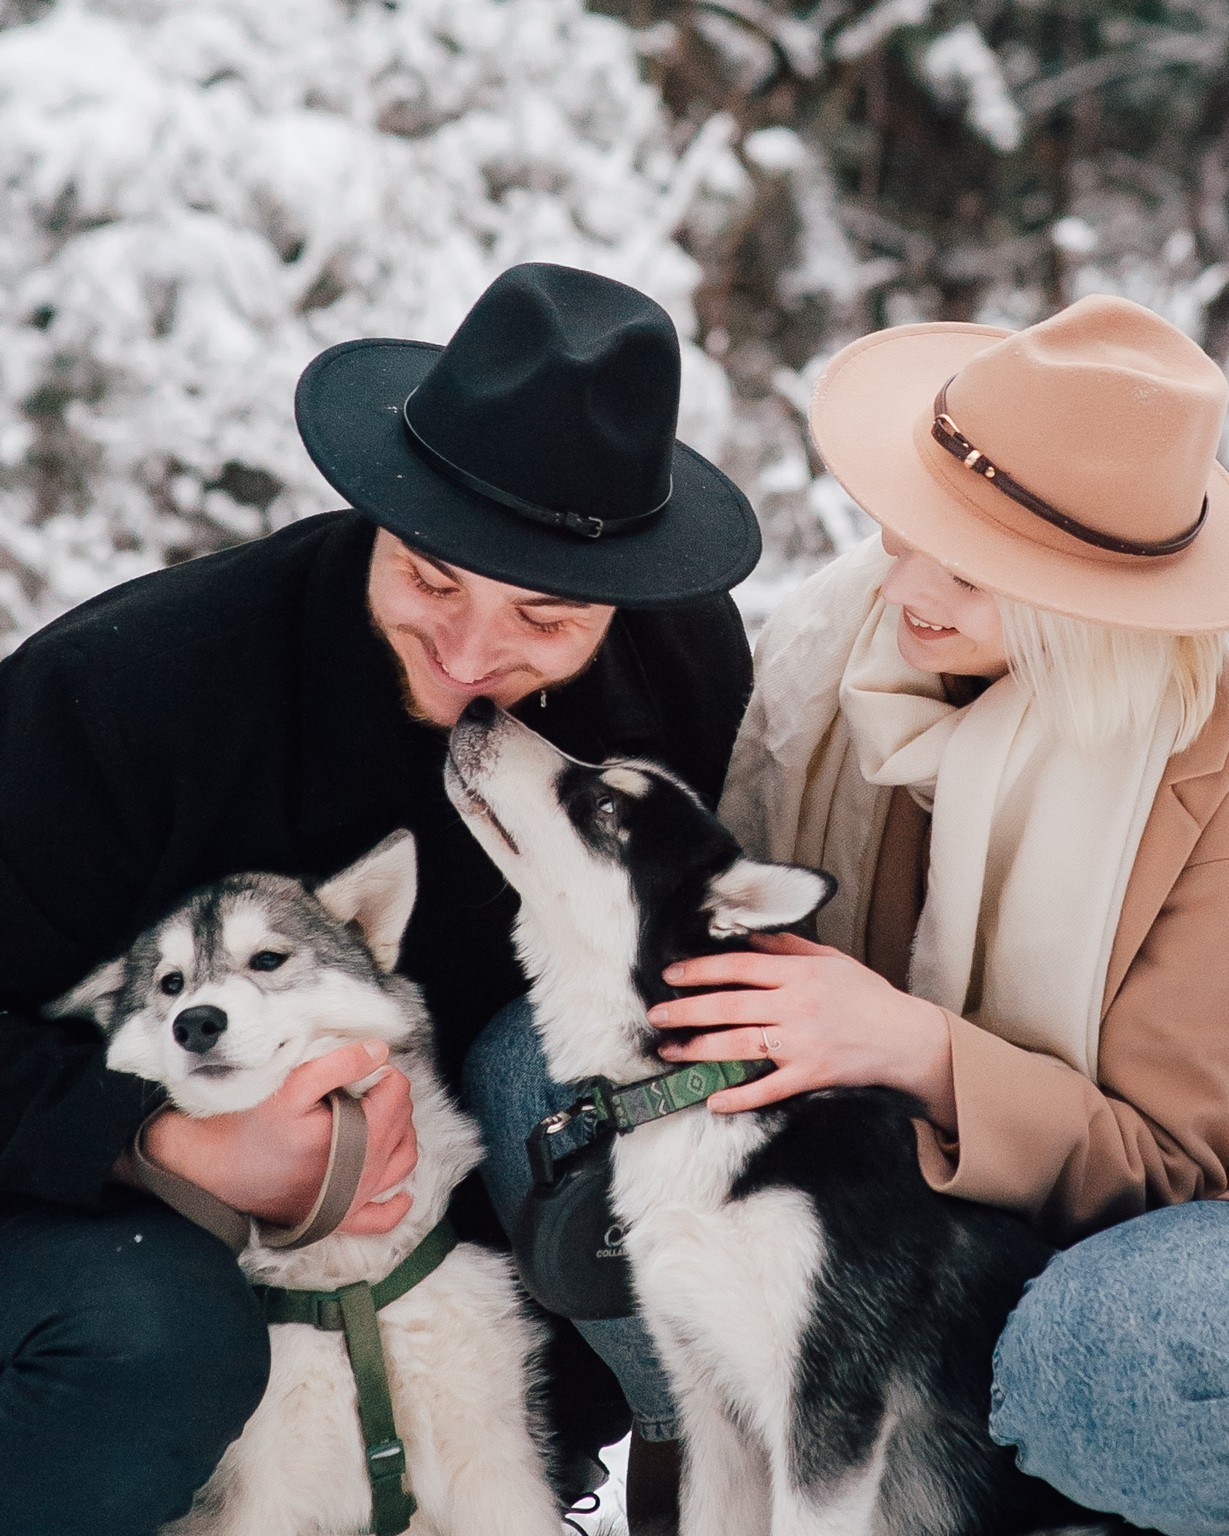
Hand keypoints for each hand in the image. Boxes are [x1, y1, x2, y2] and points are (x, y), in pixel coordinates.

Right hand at [140, 1041, 418, 1234]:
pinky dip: (396, 1202)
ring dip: (400, 1138)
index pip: (396, 1097)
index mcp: (353, 1142)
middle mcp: (360, 1178)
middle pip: (402, 1128)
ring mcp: (351, 1204)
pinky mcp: (336, 1221)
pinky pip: (381, 1219)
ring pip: (401, 1165)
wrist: (207, 1170)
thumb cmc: (246, 1123)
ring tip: (379, 1117)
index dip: (386, 1074)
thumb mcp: (292, 1083)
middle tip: (367, 1085)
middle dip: (392, 1100)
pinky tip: (400, 1188)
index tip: (366, 1068)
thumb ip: (341, 1064)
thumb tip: (381, 1052)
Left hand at [647, 932, 955, 1130]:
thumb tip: (751, 936)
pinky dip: (740, 1096)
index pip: (739, 967)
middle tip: (656, 1015)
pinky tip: (713, 1100)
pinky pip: (769, 1088)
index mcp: (799, 974)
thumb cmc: (867, 996)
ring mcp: (802, 1043)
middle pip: (730, 1006)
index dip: (701, 970)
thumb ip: (789, 948)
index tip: (671, 975)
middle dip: (687, 1010)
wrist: (906, 1037)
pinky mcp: (811, 1075)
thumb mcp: (831, 960)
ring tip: (671, 1050)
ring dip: (700, 1049)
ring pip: (741, 1045)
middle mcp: (796, 1006)